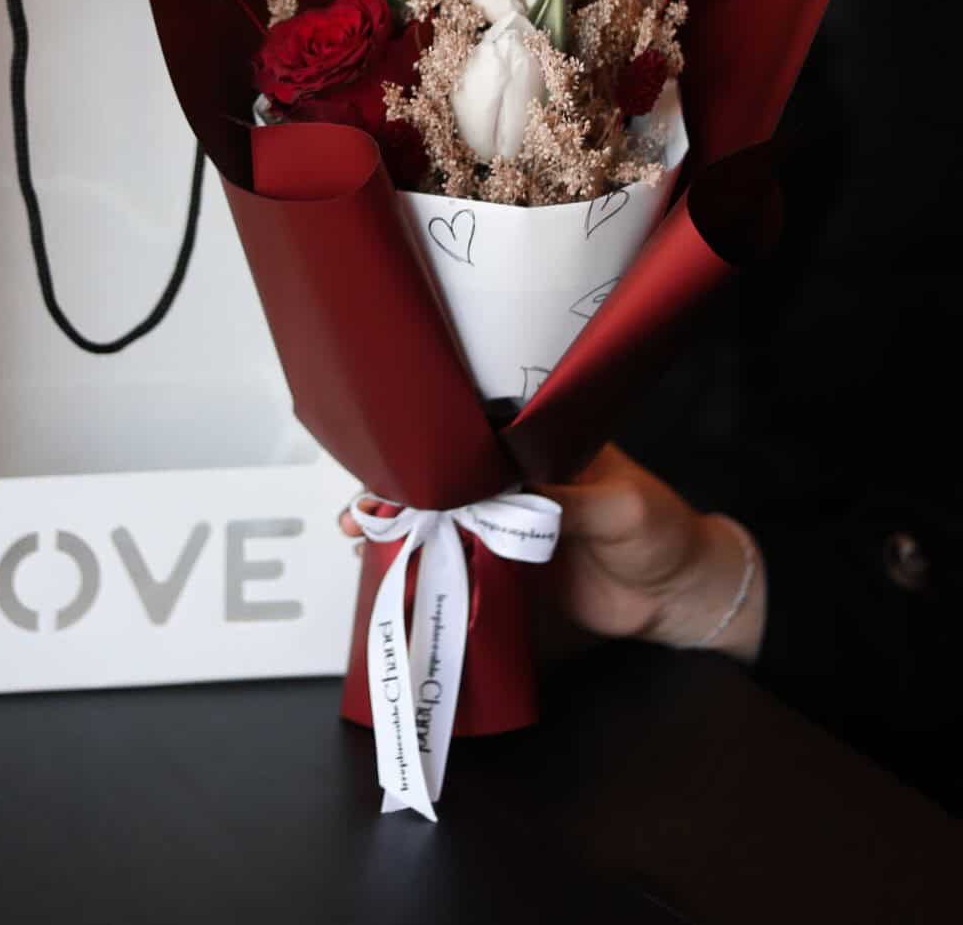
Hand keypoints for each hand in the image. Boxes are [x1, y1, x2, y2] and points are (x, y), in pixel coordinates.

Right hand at [338, 443, 765, 662]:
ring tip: (358, 538)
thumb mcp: (618, 507)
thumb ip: (564, 500)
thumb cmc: (659, 532)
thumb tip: (509, 495)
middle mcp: (509, 482)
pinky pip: (455, 568)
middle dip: (396, 488)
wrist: (678, 600)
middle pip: (441, 478)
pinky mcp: (503, 573)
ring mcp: (502, 528)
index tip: (391, 458)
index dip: (428, 444)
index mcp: (535, 447)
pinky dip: (422, 570)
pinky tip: (391, 575)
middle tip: (361, 509)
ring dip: (399, 529)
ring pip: (438, 522)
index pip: (471, 434)